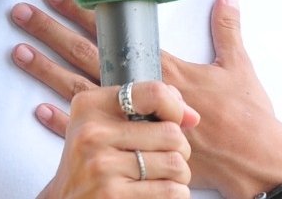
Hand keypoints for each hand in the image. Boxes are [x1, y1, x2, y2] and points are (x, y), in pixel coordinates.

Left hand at [12, 0, 281, 197]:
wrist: (254, 162)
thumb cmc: (248, 117)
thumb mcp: (240, 66)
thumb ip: (228, 28)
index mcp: (166, 68)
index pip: (116, 33)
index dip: (86, 12)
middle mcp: (144, 91)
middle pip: (88, 56)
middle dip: (53, 32)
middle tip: (22, 13)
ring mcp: (135, 120)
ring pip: (81, 90)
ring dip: (47, 70)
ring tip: (19, 51)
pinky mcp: (135, 145)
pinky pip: (91, 131)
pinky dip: (63, 122)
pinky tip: (38, 110)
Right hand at [34, 80, 197, 198]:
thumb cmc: (91, 163)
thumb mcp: (103, 126)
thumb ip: (144, 108)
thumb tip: (190, 115)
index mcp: (91, 106)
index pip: (153, 93)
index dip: (176, 107)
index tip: (180, 121)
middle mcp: (92, 134)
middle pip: (171, 134)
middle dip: (181, 149)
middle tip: (169, 157)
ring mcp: (101, 167)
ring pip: (175, 165)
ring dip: (180, 175)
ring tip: (165, 177)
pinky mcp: (113, 196)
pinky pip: (170, 191)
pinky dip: (176, 193)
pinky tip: (160, 192)